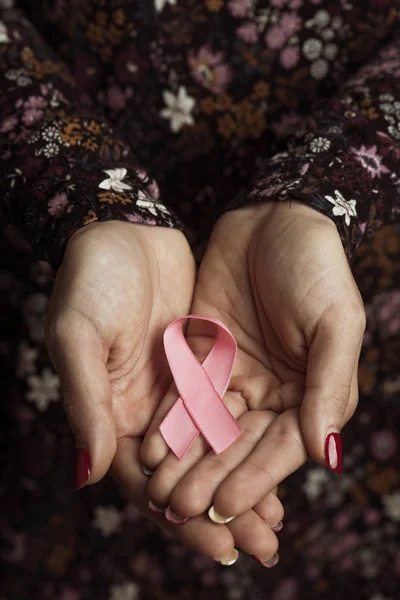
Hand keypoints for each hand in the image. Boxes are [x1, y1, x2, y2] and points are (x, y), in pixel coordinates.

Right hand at [46, 220, 281, 563]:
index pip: (145, 483)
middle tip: (265, 544)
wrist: (124, 230)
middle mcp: (143, 410)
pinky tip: (277, 453)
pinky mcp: (199, 363)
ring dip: (242, 479)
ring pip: (211, 447)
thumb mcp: (79, 337)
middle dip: (223, 510)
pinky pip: (226, 407)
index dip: (180, 518)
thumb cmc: (89, 280)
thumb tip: (90, 476)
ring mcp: (174, 387)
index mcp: (110, 413)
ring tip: (279, 515)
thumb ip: (88, 404)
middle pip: (185, 474)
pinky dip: (247, 433)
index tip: (220, 546)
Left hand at [141, 202, 365, 523]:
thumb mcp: (335, 321)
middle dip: (212, 477)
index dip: (256, 477)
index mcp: (309, 391)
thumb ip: (330, 385)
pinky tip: (151, 446)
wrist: (272, 217)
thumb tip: (326, 455)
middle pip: (241, 444)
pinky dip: (171, 420)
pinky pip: (186, 393)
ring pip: (209, 426)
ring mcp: (236, 374)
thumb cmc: (316, 265)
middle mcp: (272, 391)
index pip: (282, 446)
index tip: (227, 506)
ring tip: (160, 491)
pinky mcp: (204, 354)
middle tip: (182, 509)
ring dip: (187, 459)